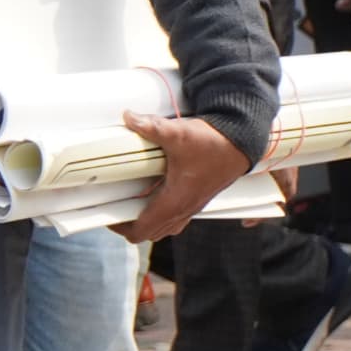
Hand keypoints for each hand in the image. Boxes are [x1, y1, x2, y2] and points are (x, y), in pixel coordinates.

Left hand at [115, 112, 254, 244]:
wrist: (243, 141)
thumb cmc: (212, 141)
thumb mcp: (178, 133)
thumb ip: (151, 127)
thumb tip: (128, 117)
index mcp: (175, 202)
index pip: (141, 231)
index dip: (120, 228)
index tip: (106, 215)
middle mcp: (184, 209)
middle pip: (151, 233)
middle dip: (130, 226)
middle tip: (115, 207)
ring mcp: (193, 206)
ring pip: (165, 227)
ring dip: (147, 221)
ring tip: (130, 202)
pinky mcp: (198, 198)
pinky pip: (176, 217)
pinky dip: (161, 213)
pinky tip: (153, 193)